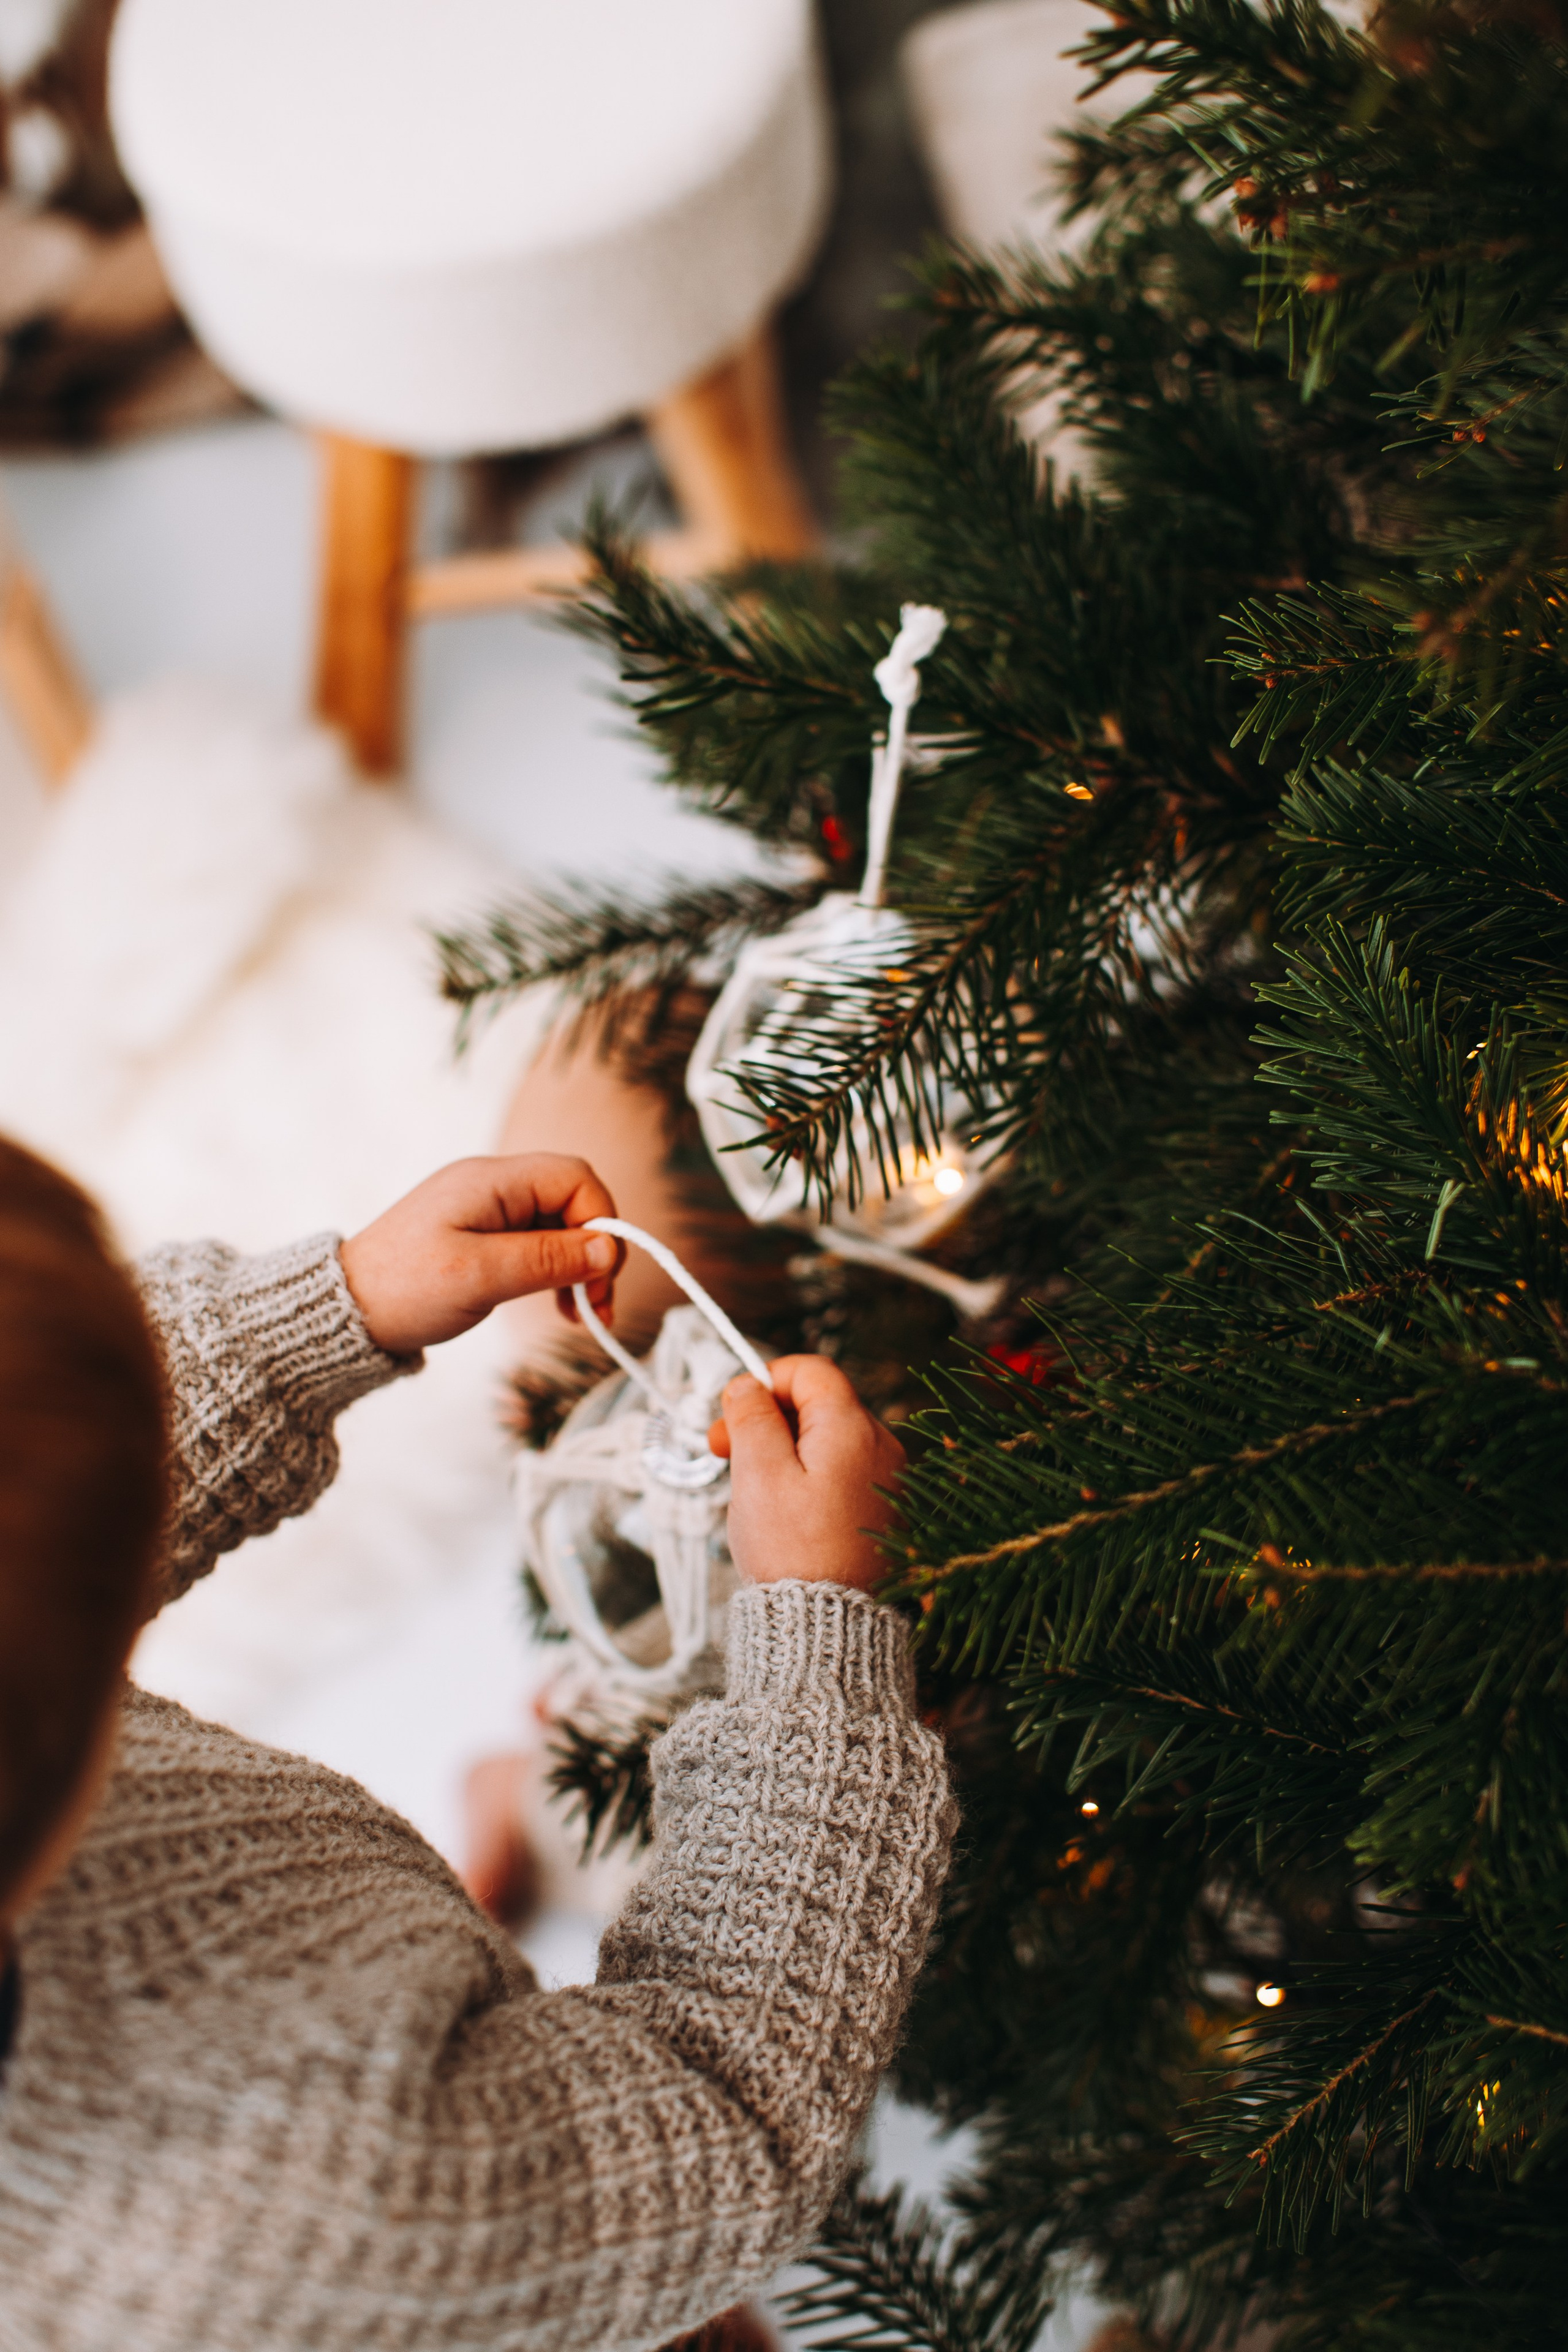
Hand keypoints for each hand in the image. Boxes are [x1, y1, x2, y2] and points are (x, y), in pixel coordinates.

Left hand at [339, 1155, 624, 1355]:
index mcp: (491, 1180)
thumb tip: (607, 1248)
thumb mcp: (480, 1276)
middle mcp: (493, 1186)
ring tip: (581, 1314)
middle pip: (573, 1200)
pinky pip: (538, 1244)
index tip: (600, 1275)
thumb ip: (547, 1259)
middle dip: (595, 1250)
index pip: (575, 1178)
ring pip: (560, 1225)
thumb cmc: (404, 1289)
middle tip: (596, 1304)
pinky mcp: (484, 1236)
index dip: (601, 1221)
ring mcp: (489, 1210)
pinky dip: (556, 1272)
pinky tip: (559, 1305)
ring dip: (579, 1266)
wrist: (348, 1309)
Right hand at [707, 1355, 904, 1591]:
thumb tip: (749, 1384)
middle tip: (723, 1454)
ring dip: (783, 1453)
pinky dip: (807, 1480)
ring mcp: (887, 1481)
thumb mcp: (758, 1474)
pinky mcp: (884, 1512)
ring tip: (751, 1492)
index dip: (765, 1380)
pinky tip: (783, 1514)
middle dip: (766, 1421)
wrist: (830, 1628)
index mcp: (852, 1428)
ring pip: (826, 1443)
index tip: (731, 1414)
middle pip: (817, 1406)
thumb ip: (753, 1417)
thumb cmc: (792, 1551)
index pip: (811, 1370)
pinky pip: (840, 1475)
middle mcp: (881, 1446)